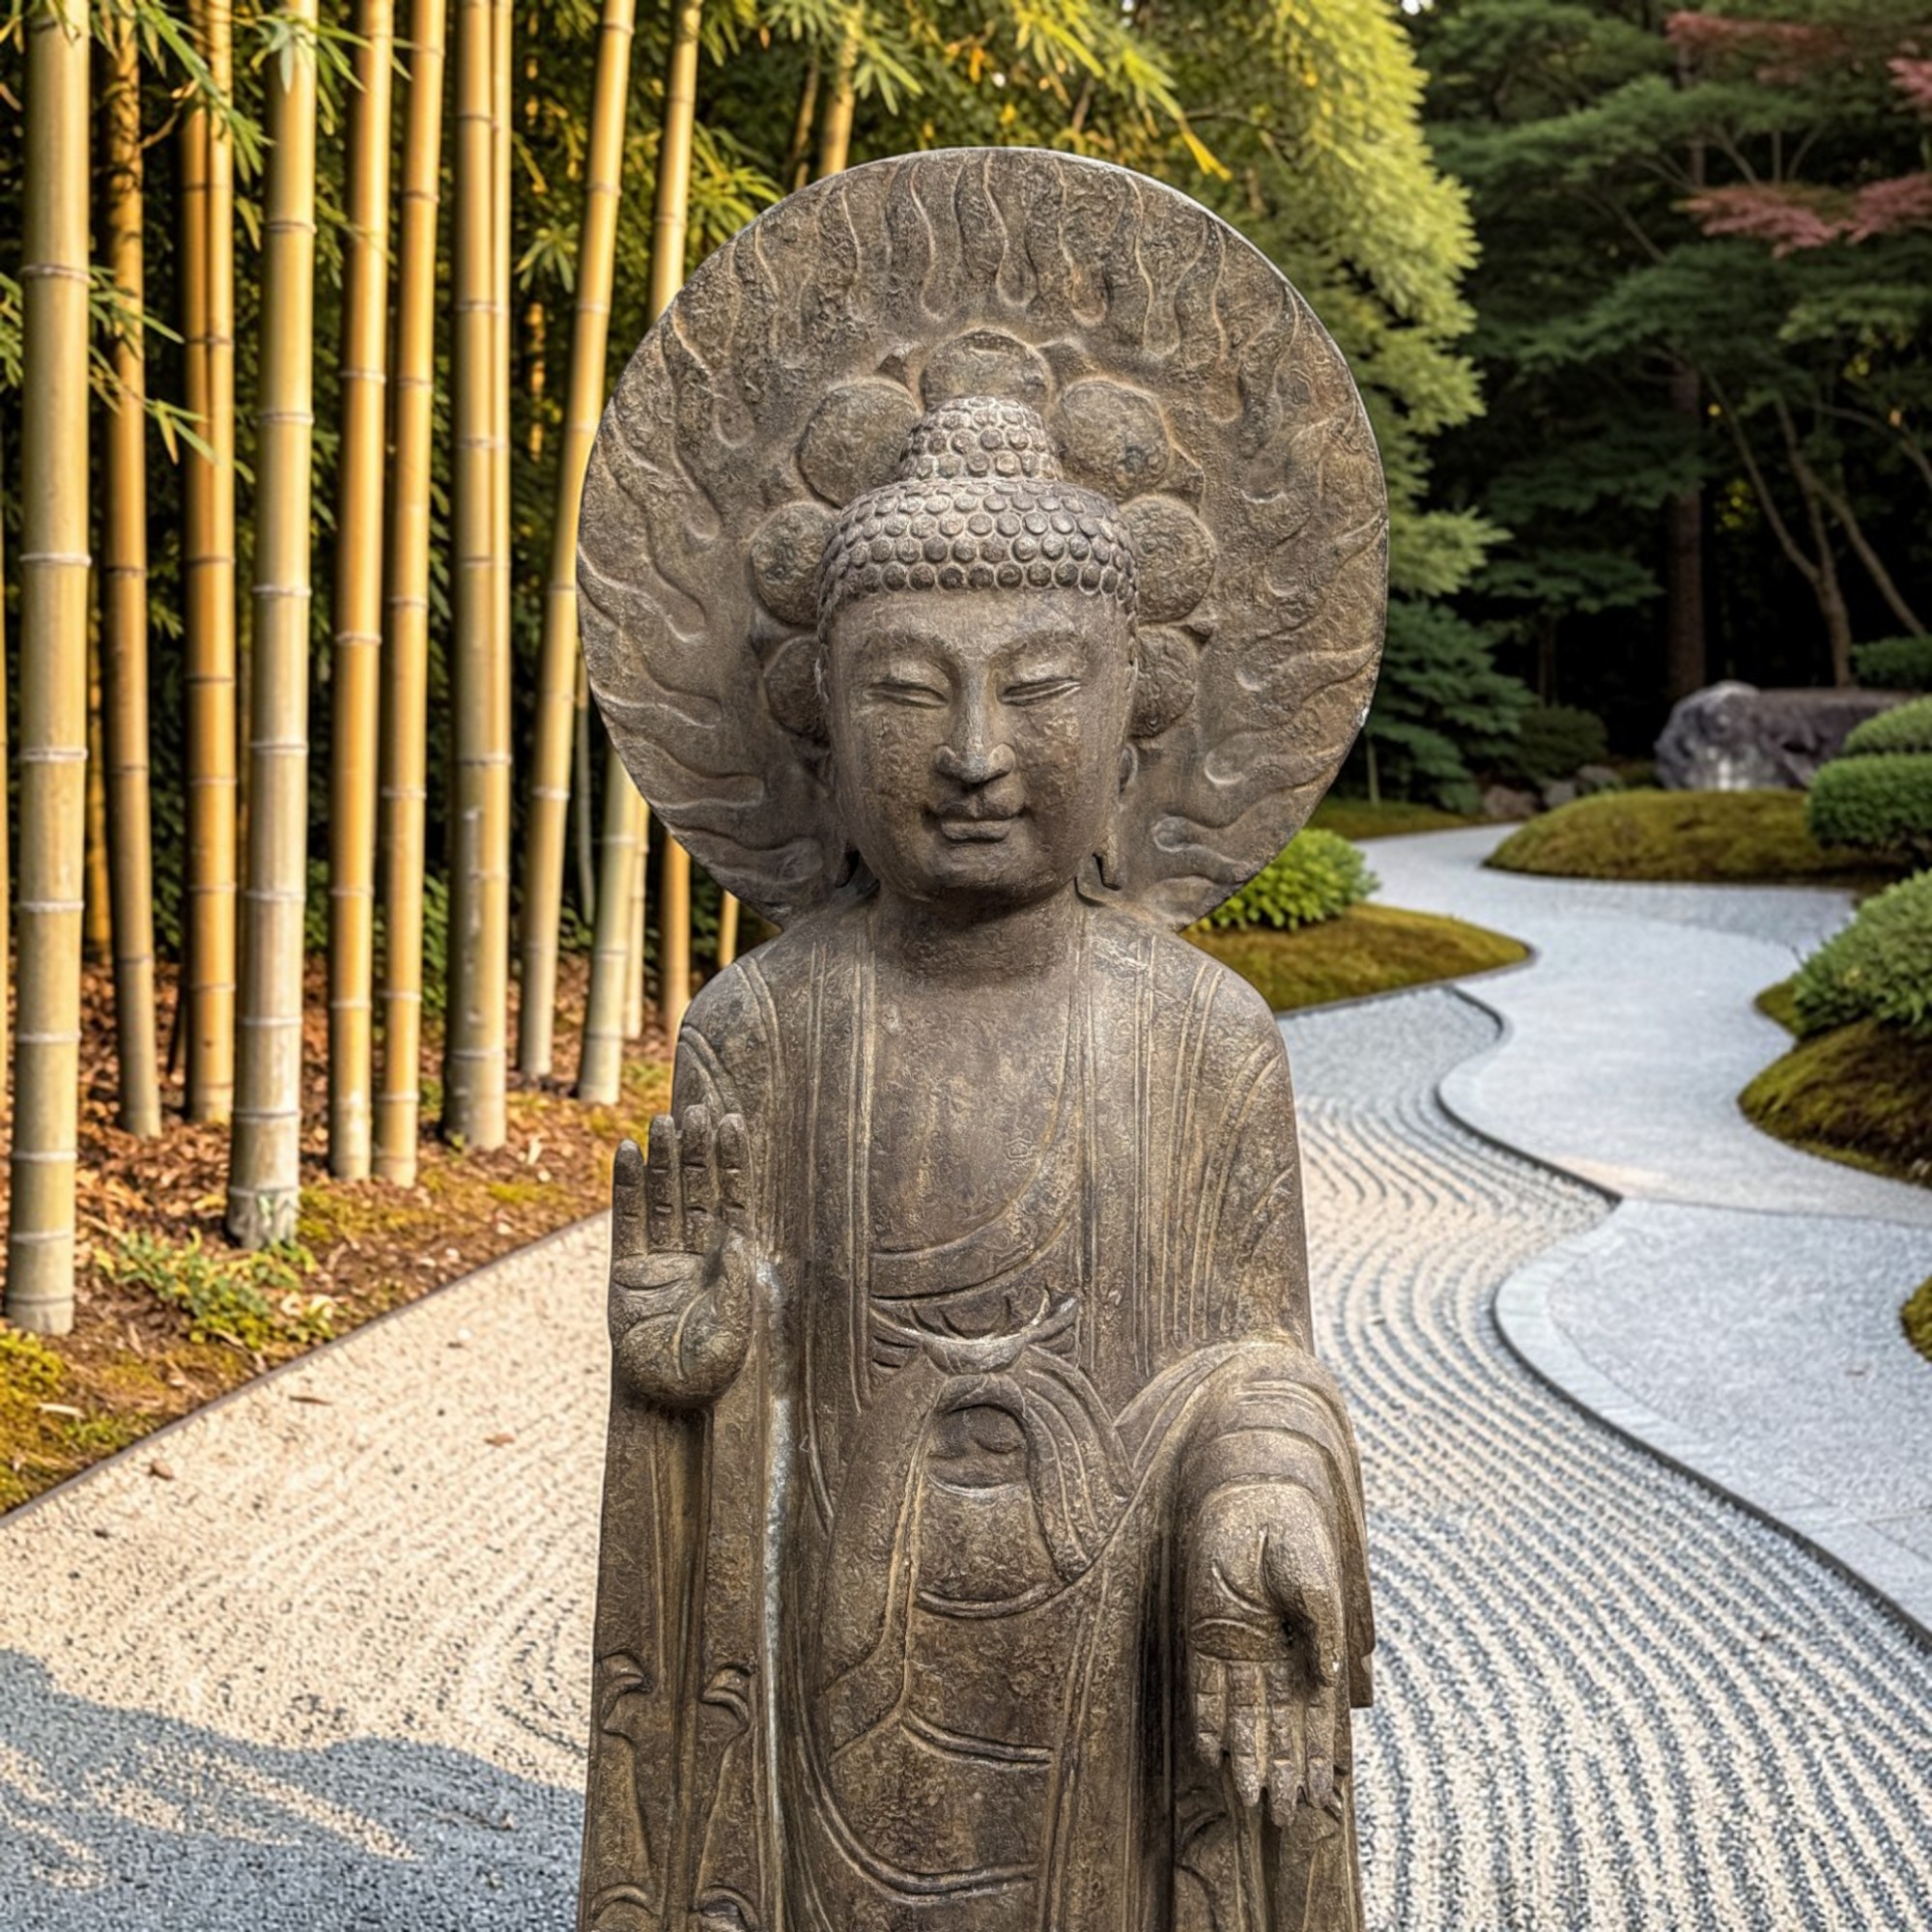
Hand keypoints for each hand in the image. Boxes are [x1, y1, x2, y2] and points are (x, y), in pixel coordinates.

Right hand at [608, 1105, 756, 1407]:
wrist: (657, 1410)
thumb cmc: (703, 1379)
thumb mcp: (730, 1339)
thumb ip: (736, 1290)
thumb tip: (739, 1237)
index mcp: (730, 1267)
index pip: (733, 1203)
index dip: (733, 1164)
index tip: (732, 1124)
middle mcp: (697, 1257)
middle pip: (698, 1191)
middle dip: (698, 1152)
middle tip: (696, 1110)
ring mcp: (660, 1261)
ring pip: (664, 1199)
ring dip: (664, 1160)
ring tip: (662, 1120)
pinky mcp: (625, 1272)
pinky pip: (627, 1221)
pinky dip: (628, 1187)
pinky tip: (628, 1153)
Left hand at [1185, 1481, 1345, 1825]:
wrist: (1251, 1497)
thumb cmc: (1292, 1535)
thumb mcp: (1316, 1581)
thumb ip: (1323, 1630)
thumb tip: (1330, 1682)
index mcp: (1306, 1647)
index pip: (1315, 1715)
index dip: (1320, 1757)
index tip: (1325, 1799)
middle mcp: (1272, 1657)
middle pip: (1278, 1727)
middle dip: (1283, 1772)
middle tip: (1284, 1819)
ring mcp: (1237, 1648)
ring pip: (1242, 1717)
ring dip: (1246, 1759)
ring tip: (1250, 1803)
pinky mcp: (1203, 1633)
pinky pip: (1204, 1687)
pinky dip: (1207, 1721)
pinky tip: (1211, 1756)